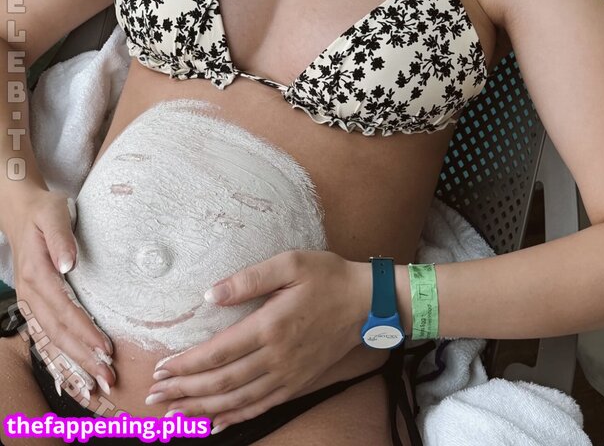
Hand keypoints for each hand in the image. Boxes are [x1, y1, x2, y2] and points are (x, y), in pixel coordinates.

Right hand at [7, 187, 114, 400]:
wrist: (21, 212)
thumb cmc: (44, 210)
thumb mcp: (54, 213)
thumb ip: (61, 237)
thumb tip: (68, 262)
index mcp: (37, 273)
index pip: (64, 310)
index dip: (85, 332)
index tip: (106, 348)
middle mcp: (31, 293)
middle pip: (58, 333)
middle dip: (82, 359)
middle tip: (107, 378)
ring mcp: (30, 301)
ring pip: (51, 340)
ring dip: (73, 364)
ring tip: (95, 384)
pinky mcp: (35, 304)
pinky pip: (46, 336)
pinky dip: (60, 358)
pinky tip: (74, 374)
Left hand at [144, 249, 369, 430]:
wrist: (366, 303)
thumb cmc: (327, 276)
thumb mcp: (290, 263)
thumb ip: (249, 278)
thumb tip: (211, 293)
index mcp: (270, 326)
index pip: (218, 352)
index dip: (187, 364)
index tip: (161, 369)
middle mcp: (276, 357)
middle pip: (222, 382)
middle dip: (184, 391)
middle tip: (154, 397)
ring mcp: (287, 375)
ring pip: (237, 400)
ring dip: (202, 408)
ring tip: (174, 412)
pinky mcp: (297, 384)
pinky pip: (260, 407)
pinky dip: (234, 417)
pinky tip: (215, 422)